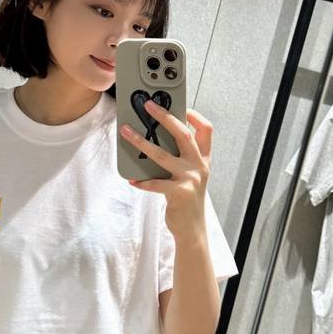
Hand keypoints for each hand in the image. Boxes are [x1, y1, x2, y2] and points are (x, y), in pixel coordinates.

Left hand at [120, 101, 211, 234]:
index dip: (195, 115)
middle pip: (184, 134)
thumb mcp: (191, 174)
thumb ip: (181, 157)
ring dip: (141, 142)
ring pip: (163, 155)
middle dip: (165, 117)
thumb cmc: (188, 199)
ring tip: (127, 133)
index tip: (181, 105)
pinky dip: (142, 181)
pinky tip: (132, 180)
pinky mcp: (179, 193)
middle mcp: (199, 166)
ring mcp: (190, 179)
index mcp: (203, 159)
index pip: (206, 130)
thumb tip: (156, 137)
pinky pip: (156, 183)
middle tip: (149, 106)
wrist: (193, 227)